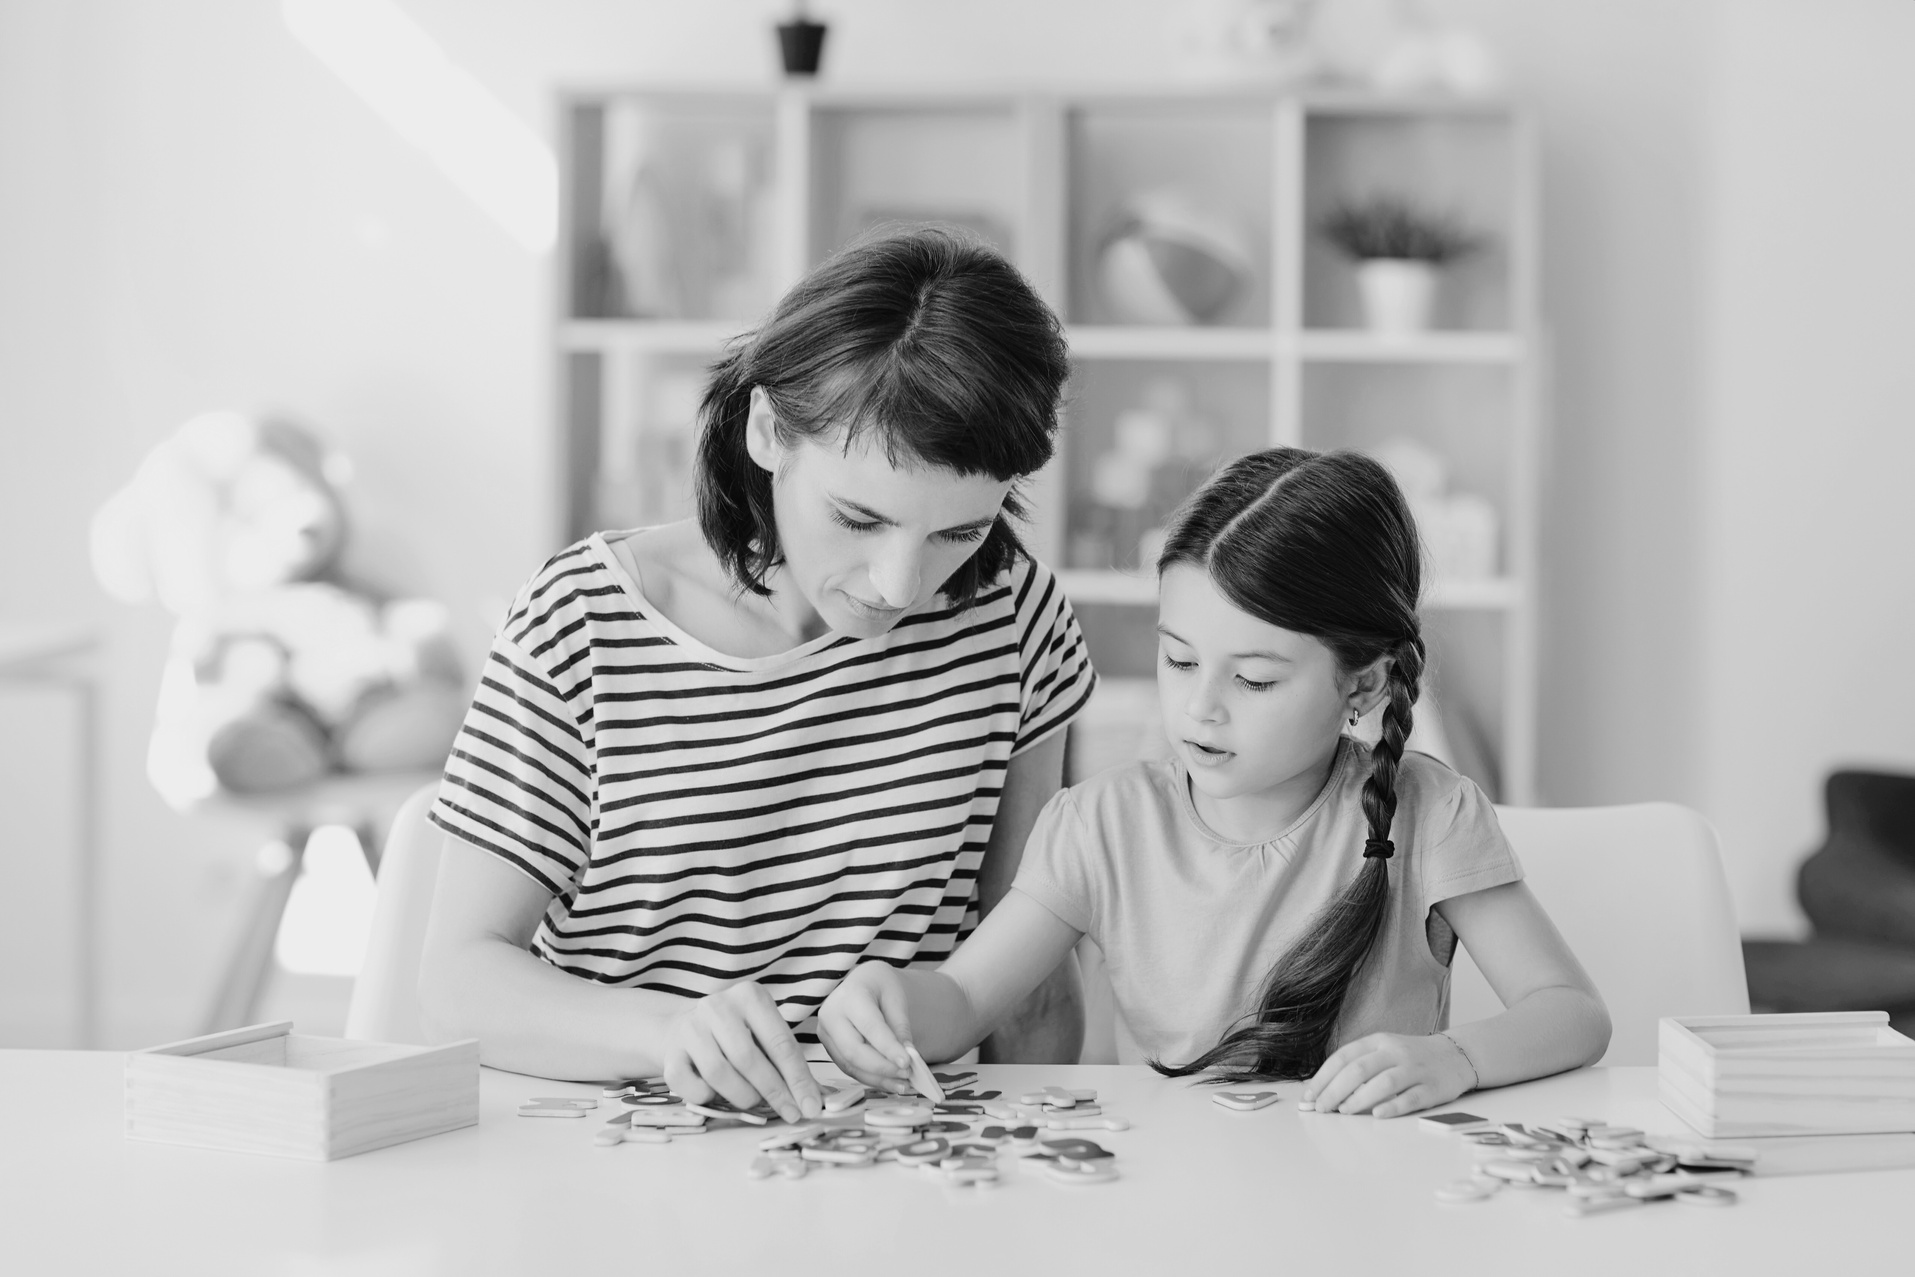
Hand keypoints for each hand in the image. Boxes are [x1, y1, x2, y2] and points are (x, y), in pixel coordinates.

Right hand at [659, 982, 822, 1123]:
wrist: (680, 1027)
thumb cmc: (735, 1035)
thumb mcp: (762, 1033)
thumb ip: (785, 1060)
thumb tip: (814, 1098)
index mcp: (750, 996)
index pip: (780, 1042)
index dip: (798, 1079)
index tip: (812, 1106)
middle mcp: (717, 1006)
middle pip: (749, 1058)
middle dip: (774, 1092)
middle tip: (790, 1113)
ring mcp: (689, 1028)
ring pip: (719, 1073)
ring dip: (742, 1096)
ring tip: (752, 1101)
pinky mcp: (669, 1052)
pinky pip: (691, 1086)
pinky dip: (708, 1097)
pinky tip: (716, 1093)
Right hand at [818, 963, 916, 1091]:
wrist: (864, 983)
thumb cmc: (880, 987)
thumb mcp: (896, 999)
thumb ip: (901, 1027)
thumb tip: (907, 1056)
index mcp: (849, 995)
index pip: (870, 1027)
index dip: (888, 1048)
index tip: (907, 1062)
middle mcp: (831, 1014)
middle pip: (854, 1051)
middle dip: (882, 1067)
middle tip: (907, 1074)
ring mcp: (826, 1033)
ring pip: (850, 1065)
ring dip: (878, 1078)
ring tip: (903, 1083)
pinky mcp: (830, 1048)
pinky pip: (850, 1068)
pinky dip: (871, 1078)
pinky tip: (891, 1082)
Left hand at [1302, 1032, 1474, 1117]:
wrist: (1455, 1055)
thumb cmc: (1409, 1058)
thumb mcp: (1382, 1052)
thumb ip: (1356, 1066)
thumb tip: (1321, 1089)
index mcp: (1378, 1041)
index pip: (1344, 1057)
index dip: (1323, 1078)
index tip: (1309, 1097)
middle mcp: (1395, 1052)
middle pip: (1360, 1069)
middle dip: (1335, 1091)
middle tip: (1322, 1109)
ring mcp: (1415, 1069)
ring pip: (1384, 1082)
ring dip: (1359, 1098)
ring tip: (1344, 1112)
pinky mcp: (1433, 1088)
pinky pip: (1411, 1097)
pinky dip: (1393, 1107)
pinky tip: (1377, 1115)